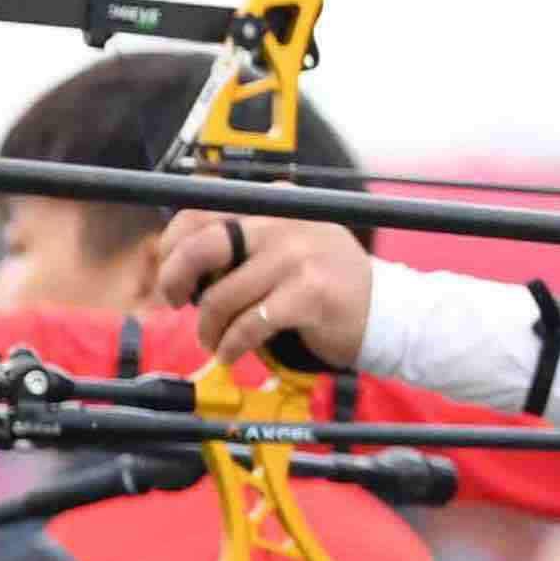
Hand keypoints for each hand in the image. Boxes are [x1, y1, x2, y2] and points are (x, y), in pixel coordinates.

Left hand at [160, 212, 372, 374]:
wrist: (389, 312)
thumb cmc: (329, 284)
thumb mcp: (291, 244)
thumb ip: (247, 239)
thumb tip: (181, 259)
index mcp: (273, 205)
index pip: (200, 212)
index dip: (172, 246)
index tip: (171, 273)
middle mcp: (285, 222)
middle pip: (203, 246)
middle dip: (176, 279)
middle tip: (176, 302)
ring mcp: (299, 256)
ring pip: (223, 295)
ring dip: (208, 327)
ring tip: (213, 341)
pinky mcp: (310, 294)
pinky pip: (250, 324)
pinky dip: (232, 345)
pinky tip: (231, 354)